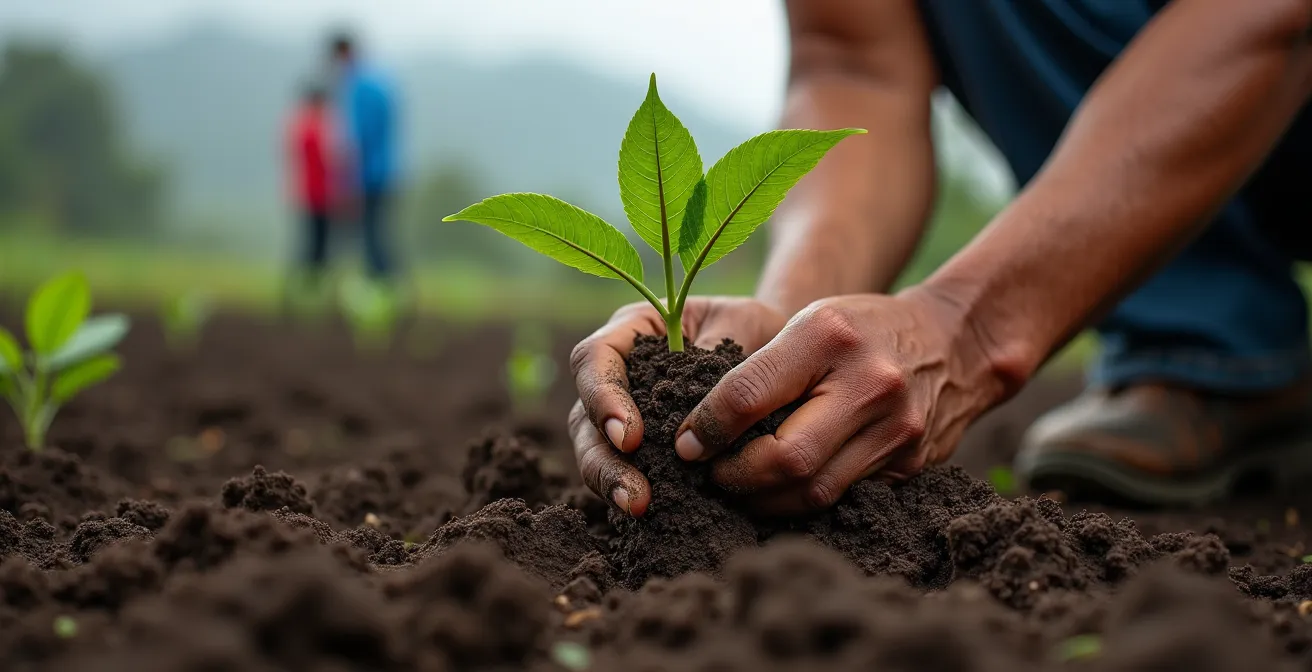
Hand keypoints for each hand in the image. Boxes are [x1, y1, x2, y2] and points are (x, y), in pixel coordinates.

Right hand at [568, 297, 787, 516]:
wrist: (780, 360)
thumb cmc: (755, 331)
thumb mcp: (741, 325)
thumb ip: (714, 353)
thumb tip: (701, 402)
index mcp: (633, 331)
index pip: (594, 358)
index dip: (601, 397)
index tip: (629, 436)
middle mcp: (619, 373)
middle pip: (585, 416)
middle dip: (604, 457)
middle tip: (633, 490)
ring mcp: (626, 415)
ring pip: (596, 451)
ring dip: (613, 482)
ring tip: (639, 507)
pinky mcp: (645, 450)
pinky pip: (627, 472)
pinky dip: (635, 491)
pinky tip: (653, 514)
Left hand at [676, 288, 1010, 515]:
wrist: (955, 343)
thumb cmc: (861, 330)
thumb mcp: (811, 322)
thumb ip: (761, 368)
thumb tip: (700, 431)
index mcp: (829, 336)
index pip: (749, 395)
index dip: (707, 429)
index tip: (686, 445)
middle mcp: (869, 384)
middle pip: (786, 459)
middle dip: (736, 477)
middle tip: (711, 475)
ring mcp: (896, 430)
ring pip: (814, 491)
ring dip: (765, 499)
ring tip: (739, 488)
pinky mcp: (910, 464)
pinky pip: (843, 495)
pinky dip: (802, 499)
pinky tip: (779, 491)